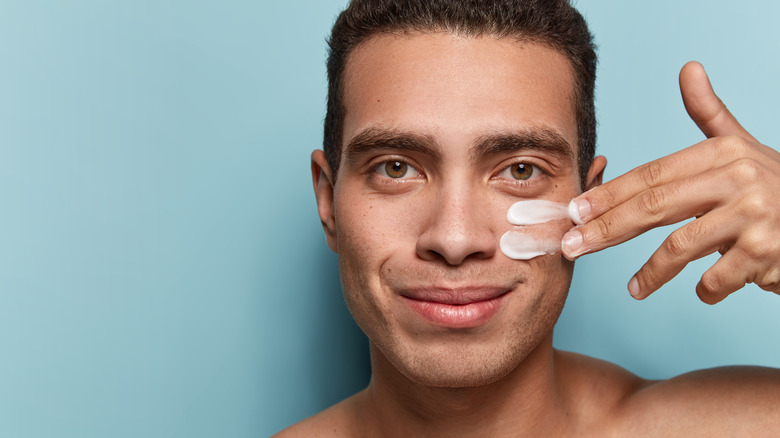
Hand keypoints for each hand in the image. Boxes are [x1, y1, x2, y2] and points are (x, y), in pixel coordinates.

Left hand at [561, 61, 779, 303]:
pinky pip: (717, 278)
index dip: (609, 194)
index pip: (652, 174)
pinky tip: (704, 291)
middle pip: (655, 206)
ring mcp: (755, 215)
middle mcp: (739, 178)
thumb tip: (688, 68)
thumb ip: (711, 113)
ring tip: (634, 290)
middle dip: (607, 229)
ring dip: (651, 274)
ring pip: (680, 247)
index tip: (575, 211)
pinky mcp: (766, 252)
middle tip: (573, 247)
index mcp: (723, 152)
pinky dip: (708, 290)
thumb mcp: (745, 146)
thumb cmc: (776, 185)